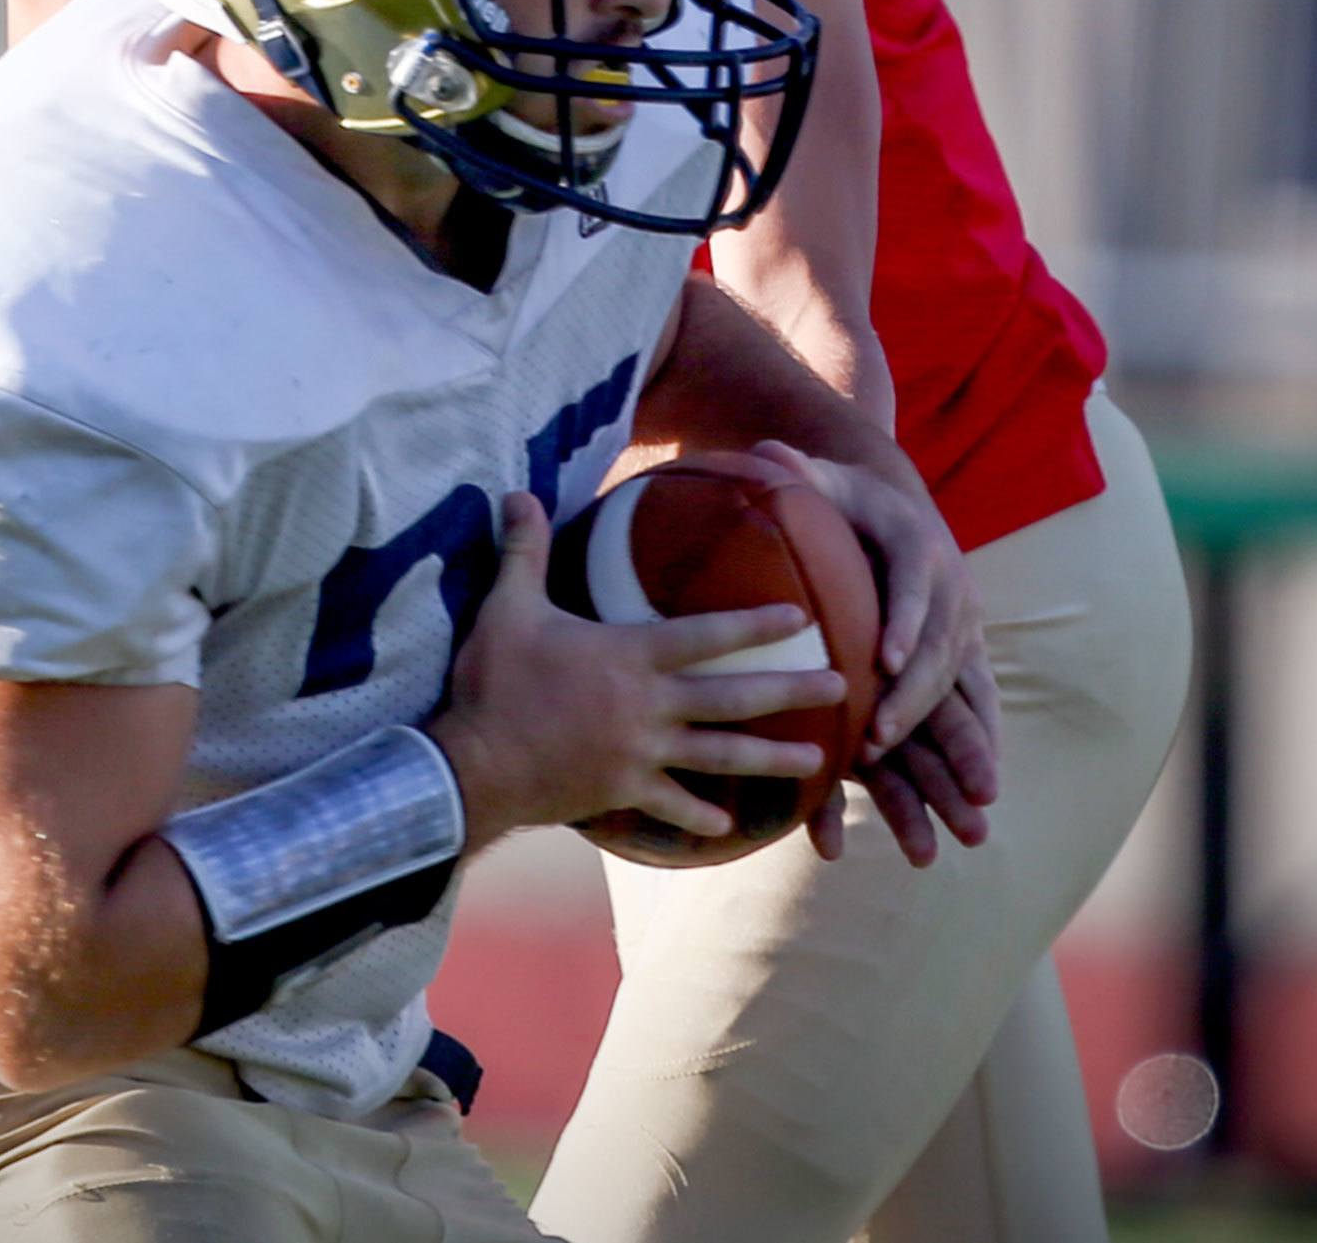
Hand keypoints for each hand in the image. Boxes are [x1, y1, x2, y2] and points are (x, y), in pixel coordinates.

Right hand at [429, 493, 847, 852]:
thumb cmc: (494, 682)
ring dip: (772, 759)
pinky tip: (729, 825)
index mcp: (630, 656)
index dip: (756, 622)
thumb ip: (525, 550)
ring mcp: (642, 756)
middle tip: (844, 687)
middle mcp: (649, 707)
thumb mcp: (507, 607)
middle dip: (792, 691)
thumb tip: (515, 492)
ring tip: (819, 763)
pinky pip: (674, 806)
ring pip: (721, 757)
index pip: (706, 635)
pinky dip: (702, 816)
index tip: (803, 614)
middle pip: (734, 698)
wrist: (473, 767)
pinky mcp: (624, 793)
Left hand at [754, 441, 998, 862]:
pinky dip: (974, 750)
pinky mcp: (962, 658)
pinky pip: (973, 707)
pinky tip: (970, 802)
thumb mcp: (821, 478)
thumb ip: (796, 473)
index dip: (905, 619)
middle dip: (916, 697)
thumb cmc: (844, 499)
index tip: (887, 660)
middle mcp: (950, 588)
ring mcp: (961, 628)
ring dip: (958, 744)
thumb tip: (766, 455)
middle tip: (879, 737)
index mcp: (916, 541)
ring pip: (961, 688)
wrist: (893, 510)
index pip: (914, 580)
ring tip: (946, 793)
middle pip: (941, 647)